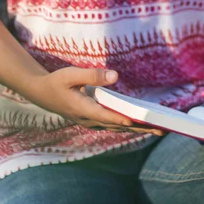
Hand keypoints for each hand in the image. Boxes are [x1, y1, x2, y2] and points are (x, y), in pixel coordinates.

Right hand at [29, 67, 164, 136]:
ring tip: (157, 129)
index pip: (107, 116)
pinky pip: (113, 125)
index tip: (139, 121)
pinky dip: (127, 125)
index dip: (123, 119)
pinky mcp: (93, 120)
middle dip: (140, 127)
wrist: (41, 93)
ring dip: (137, 129)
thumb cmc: (56, 82)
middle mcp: (89, 119)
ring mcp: (91, 122)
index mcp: (83, 109)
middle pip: (118, 126)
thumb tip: (115, 76)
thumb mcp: (71, 74)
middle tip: (161, 129)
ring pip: (117, 127)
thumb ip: (92, 75)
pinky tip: (140, 123)